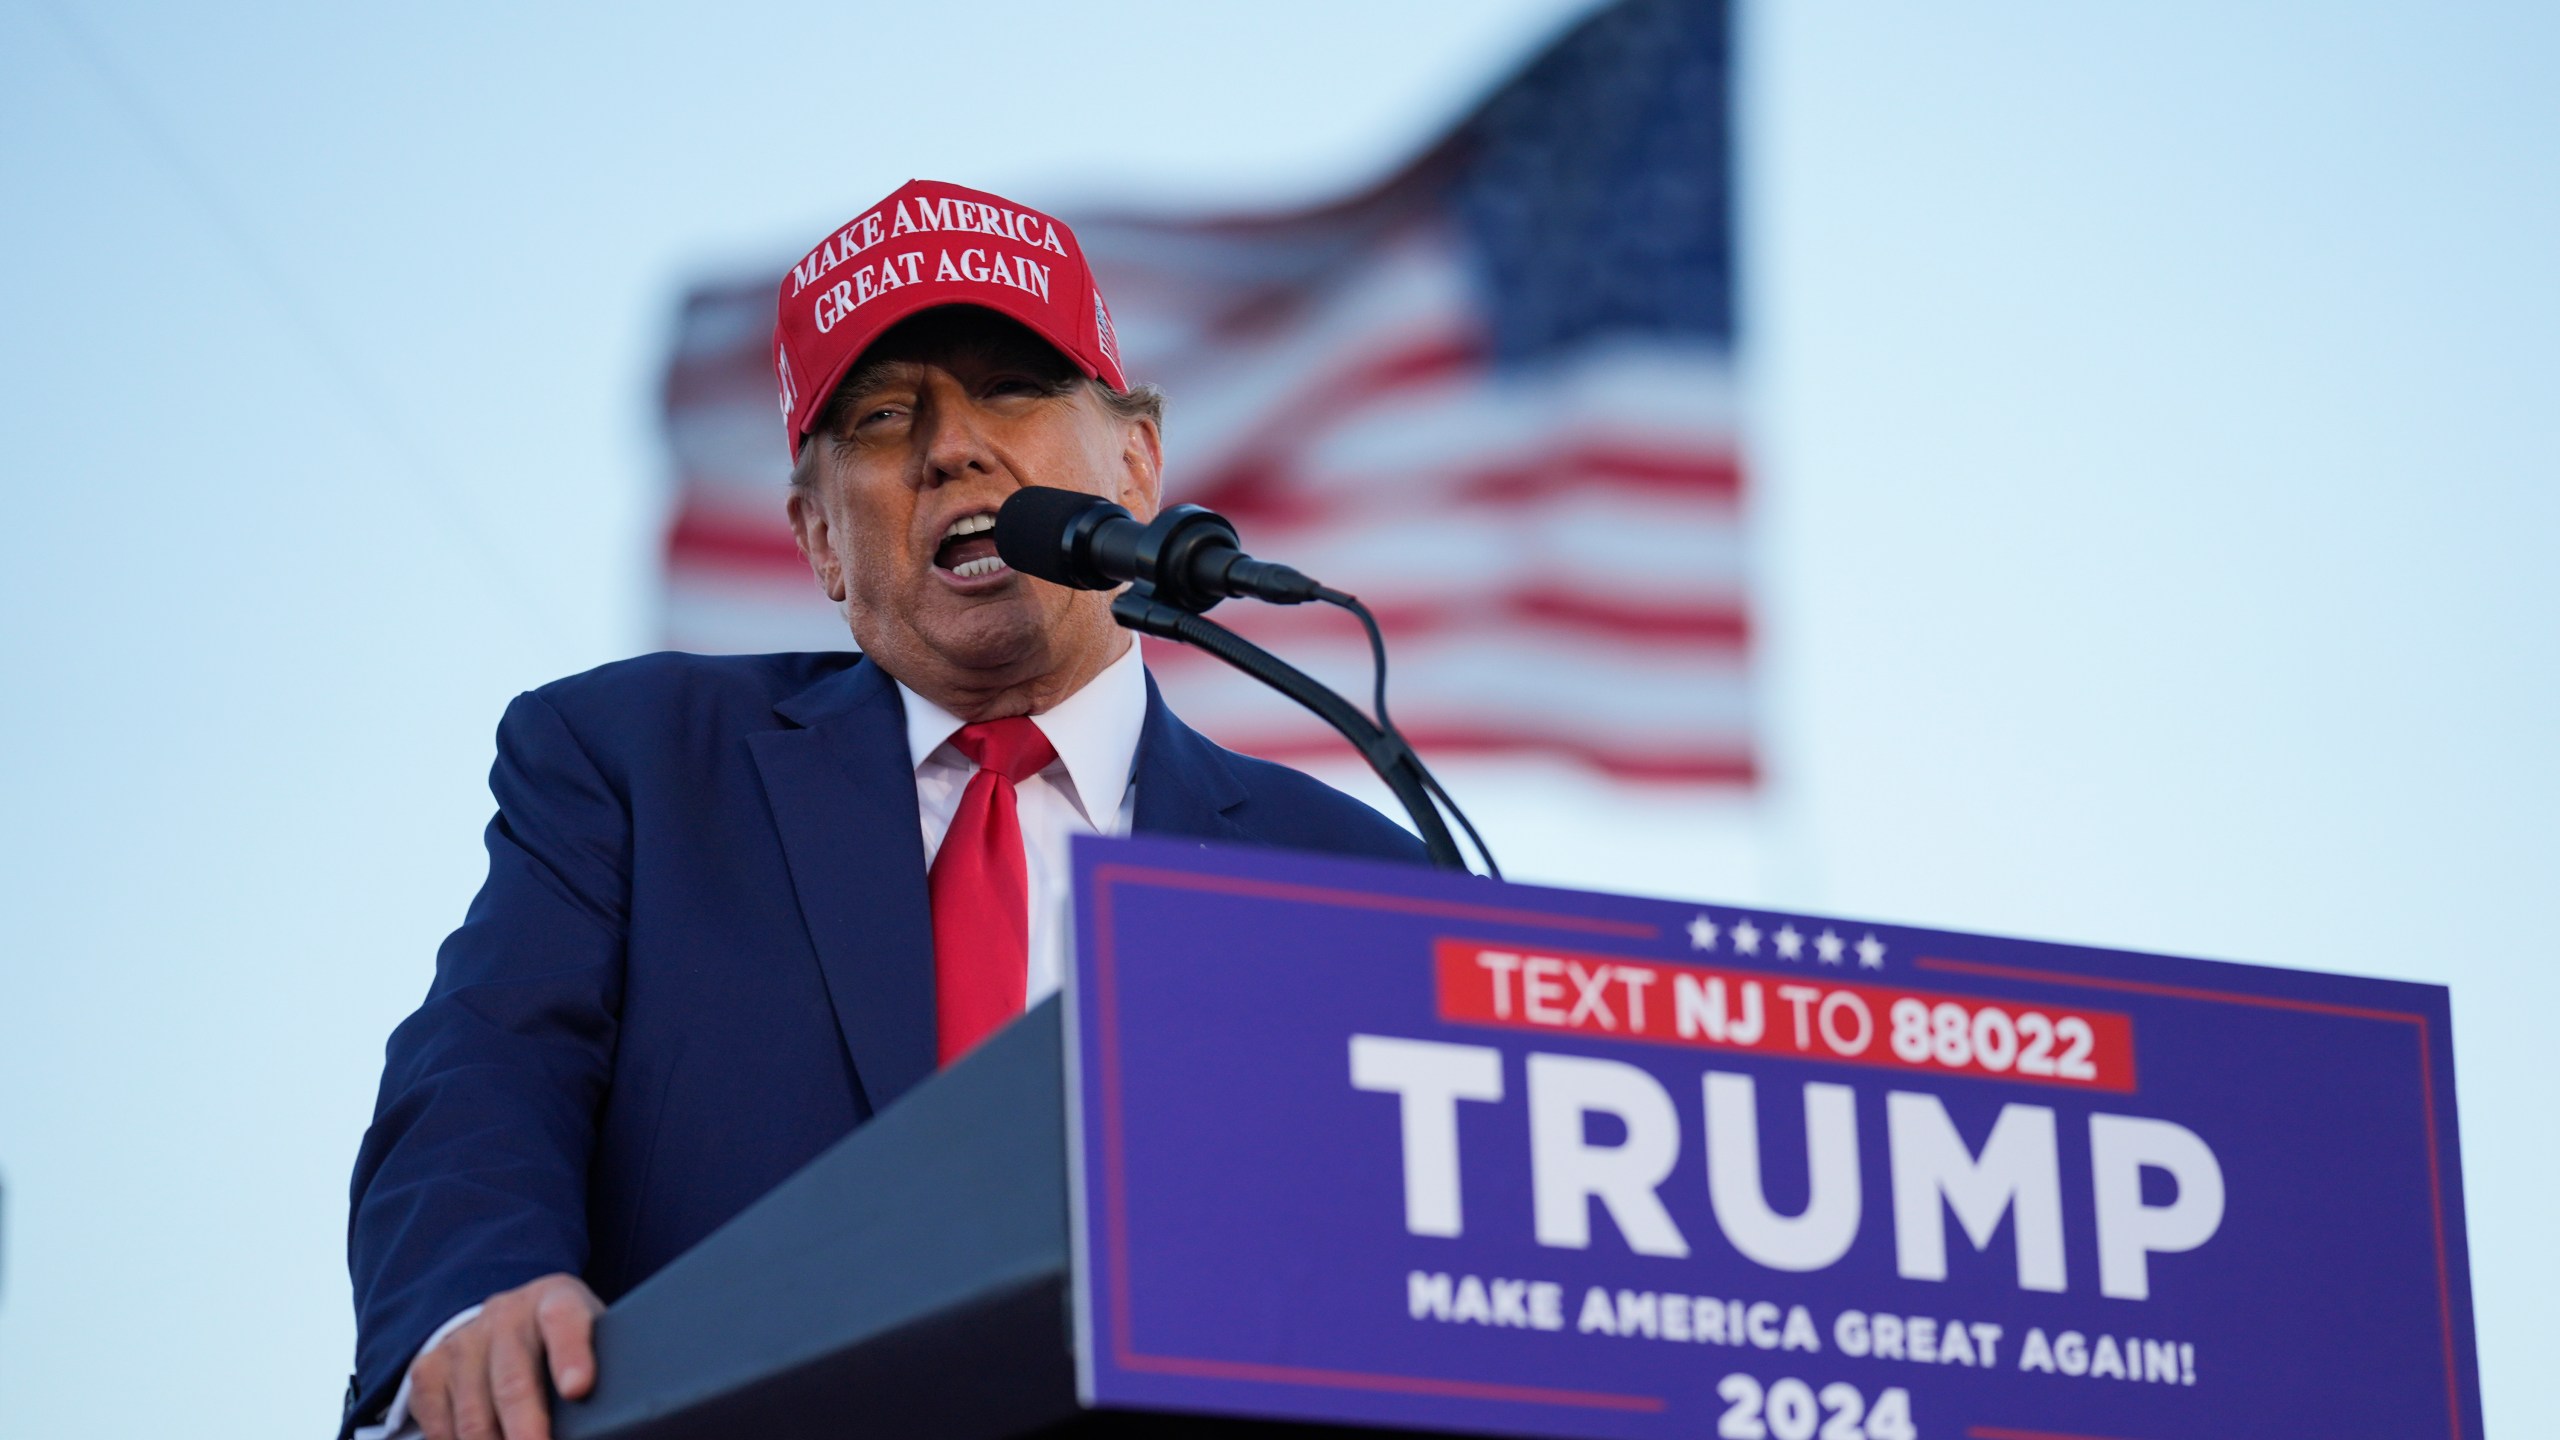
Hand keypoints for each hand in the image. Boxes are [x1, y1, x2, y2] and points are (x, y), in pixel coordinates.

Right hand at [411, 1272, 603, 1439]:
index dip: (571, 1355)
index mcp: (556, 1300)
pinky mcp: (428, 1369)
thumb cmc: (563, 1340)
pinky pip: (438, 1424)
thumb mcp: (593, 1336)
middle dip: (526, 1431)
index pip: (564, 1320)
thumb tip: (618, 1416)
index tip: (579, 1389)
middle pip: (513, 1382)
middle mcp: (506, 1315)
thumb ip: (605, 1364)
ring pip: (473, 1415)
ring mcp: (463, 1341)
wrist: (506, 1317)